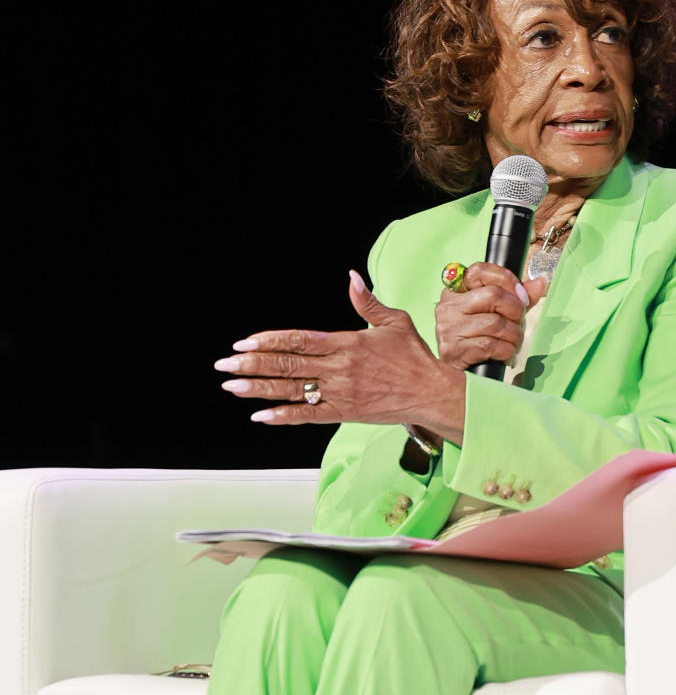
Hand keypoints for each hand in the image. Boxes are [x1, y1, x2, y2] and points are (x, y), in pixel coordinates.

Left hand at [214, 271, 465, 440]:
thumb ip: (367, 302)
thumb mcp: (394, 322)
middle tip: (224, 364)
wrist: (432, 393)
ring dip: (259, 389)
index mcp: (346, 343)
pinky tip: (262, 416)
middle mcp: (339, 368)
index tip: (244, 342)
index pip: (299, 339)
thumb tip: (351, 277)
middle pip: (287, 364)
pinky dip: (284, 416)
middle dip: (252, 364)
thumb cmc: (415, 357)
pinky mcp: (345, 413)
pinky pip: (309, 415)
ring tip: (232, 387)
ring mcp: (340, 392)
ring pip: (292, 389)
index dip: (269, 340)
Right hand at [436, 263, 547, 370]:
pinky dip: (506, 350)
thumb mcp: (497, 313)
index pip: (479, 271)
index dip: (506, 279)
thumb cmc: (478, 339)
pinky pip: (491, 345)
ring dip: (514, 335)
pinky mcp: (454, 350)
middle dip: (516, 310)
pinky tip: (505, 354)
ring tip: (514, 342)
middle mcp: (448, 307)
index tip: (521, 295)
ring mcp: (449, 329)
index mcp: (456, 292)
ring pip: (495, 323)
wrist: (459, 374)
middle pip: (493, 295)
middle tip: (519, 323)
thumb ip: (517, 298)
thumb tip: (540, 283)